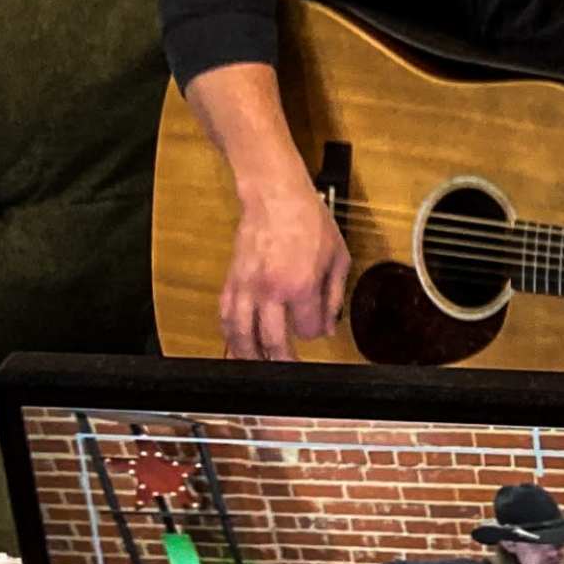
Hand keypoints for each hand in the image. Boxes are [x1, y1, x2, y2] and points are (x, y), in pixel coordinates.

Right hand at [221, 180, 351, 361]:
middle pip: (271, 341)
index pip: (306, 330)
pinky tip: (236, 341)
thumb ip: (335, 296)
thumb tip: (329, 326)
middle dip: (281, 360)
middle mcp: (271, 289)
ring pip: (241, 332)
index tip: (315, 331)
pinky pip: (225, 313)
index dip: (313, 334)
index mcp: (301, 285)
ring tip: (257, 366)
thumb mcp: (338, 256)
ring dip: (249, 354)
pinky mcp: (233, 278)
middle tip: (287, 368)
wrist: (275, 195)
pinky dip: (229, 332)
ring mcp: (248, 285)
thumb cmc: (308, 219)